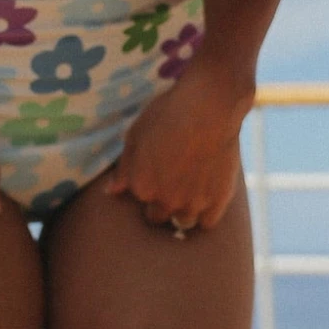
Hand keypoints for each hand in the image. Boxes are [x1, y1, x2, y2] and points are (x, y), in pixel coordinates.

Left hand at [103, 62, 249, 232]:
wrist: (209, 106)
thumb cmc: (168, 114)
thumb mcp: (136, 134)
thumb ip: (124, 168)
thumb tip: (110, 192)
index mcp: (141, 186)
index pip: (139, 200)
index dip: (148, 186)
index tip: (157, 172)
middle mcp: (164, 200)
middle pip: (158, 217)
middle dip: (162, 202)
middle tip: (174, 180)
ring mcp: (192, 203)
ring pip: (183, 221)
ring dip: (184, 210)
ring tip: (190, 189)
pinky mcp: (218, 201)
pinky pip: (208, 223)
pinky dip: (206, 213)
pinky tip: (207, 197)